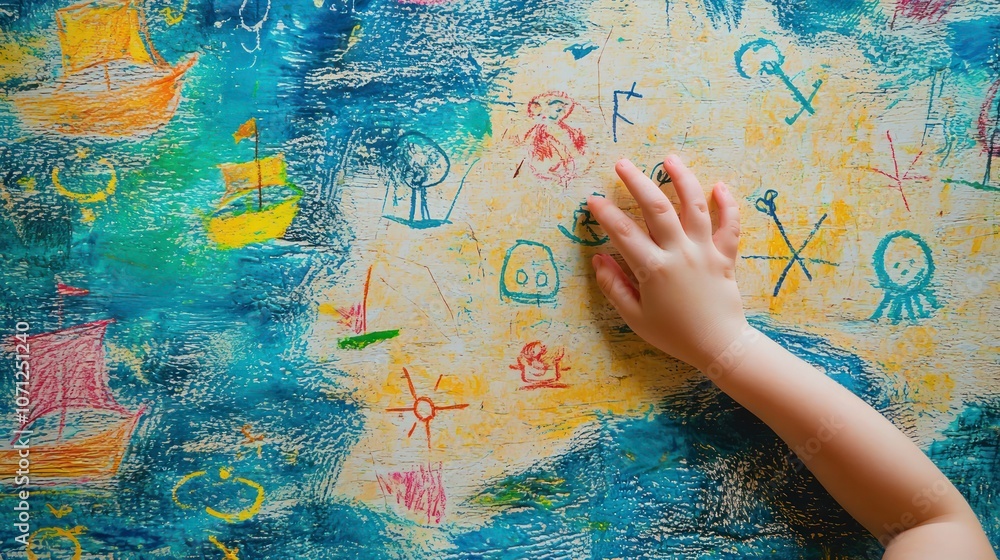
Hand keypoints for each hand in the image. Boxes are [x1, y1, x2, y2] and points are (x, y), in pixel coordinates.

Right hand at [588, 155, 748, 371]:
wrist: (719, 346)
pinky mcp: (725, 256)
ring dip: (682, 179)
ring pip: (695, 206)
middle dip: (637, 182)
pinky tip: (719, 186)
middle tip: (622, 164)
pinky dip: (727, 204)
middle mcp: (679, 253)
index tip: (593, 199)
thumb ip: (614, 287)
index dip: (605, 213)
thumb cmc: (674, 334)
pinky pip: (729, 225)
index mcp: (654, 269)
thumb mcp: (636, 318)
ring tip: (669, 159)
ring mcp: (705, 251)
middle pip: (657, 208)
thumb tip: (598, 259)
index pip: (623, 232)